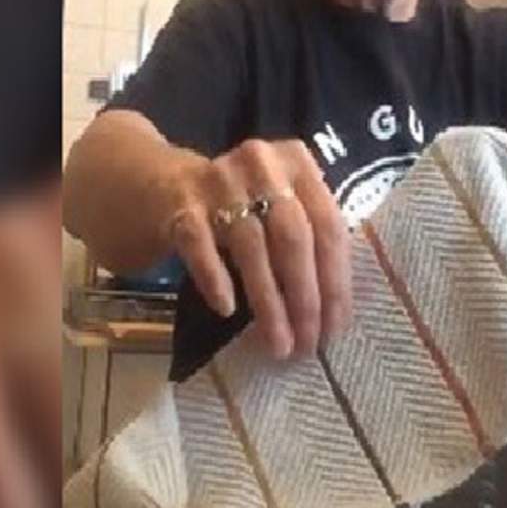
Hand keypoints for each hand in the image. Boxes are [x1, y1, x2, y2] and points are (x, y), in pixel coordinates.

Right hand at [158, 138, 350, 358]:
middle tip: (308, 344)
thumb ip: (313, 237)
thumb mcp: (285, 202)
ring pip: (251, 247)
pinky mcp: (182, 202)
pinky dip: (216, 278)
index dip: (335, 280)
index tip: (336, 327)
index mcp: (299, 162)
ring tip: (278, 343)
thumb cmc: (246, 204)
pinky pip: (201, 245)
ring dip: (268, 302)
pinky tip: (228, 309)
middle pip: (293, 238)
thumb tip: (335, 312)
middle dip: (305, 298)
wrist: (170, 184)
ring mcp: (219, 180)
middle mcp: (263, 164)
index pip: (328, 226)